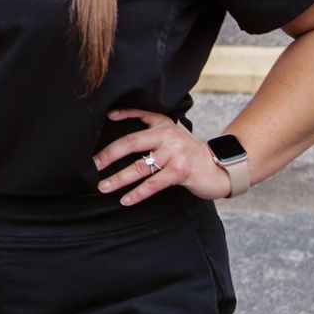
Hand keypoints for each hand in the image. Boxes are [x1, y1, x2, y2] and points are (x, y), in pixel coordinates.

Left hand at [95, 108, 232, 207]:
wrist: (219, 169)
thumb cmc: (191, 155)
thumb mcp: (175, 137)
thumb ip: (155, 134)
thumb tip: (125, 142)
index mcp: (165, 125)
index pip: (142, 114)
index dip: (124, 114)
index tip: (107, 116)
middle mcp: (168, 136)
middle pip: (132, 142)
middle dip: (109, 154)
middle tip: (93, 164)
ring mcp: (175, 153)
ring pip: (140, 166)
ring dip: (118, 178)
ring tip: (103, 186)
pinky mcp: (180, 171)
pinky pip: (153, 183)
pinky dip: (137, 193)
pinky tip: (125, 199)